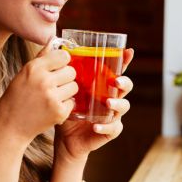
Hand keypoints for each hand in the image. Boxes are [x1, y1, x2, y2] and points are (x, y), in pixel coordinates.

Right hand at [0, 42, 77, 146]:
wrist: (10, 126)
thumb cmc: (16, 98)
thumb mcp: (23, 74)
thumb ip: (41, 58)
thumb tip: (54, 40)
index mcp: (34, 68)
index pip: (63, 56)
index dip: (63, 61)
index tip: (58, 67)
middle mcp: (44, 81)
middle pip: (71, 71)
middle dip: (66, 77)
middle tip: (55, 84)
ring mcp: (52, 97)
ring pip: (74, 86)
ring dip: (67, 91)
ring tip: (53, 96)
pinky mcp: (59, 112)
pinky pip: (72, 102)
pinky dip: (65, 105)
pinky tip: (52, 108)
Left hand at [54, 48, 133, 162]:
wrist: (65, 138)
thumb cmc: (66, 109)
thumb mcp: (62, 88)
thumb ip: (59, 68)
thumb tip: (53, 42)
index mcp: (103, 86)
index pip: (116, 71)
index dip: (125, 61)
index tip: (128, 51)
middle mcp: (111, 98)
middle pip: (126, 87)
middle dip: (124, 82)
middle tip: (116, 81)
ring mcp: (113, 115)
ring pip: (124, 106)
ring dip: (117, 104)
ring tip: (107, 103)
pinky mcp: (109, 131)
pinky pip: (114, 128)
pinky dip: (106, 126)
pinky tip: (95, 126)